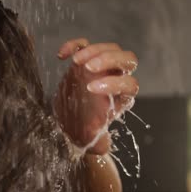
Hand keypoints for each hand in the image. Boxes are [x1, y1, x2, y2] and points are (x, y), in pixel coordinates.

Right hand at [54, 38, 138, 153]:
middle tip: (88, 67)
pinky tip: (62, 55)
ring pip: (110, 48)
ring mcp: (101, 67)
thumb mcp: (90, 140)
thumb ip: (98, 143)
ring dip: (94, 50)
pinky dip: (75, 45)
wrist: (70, 122)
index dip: (114, 84)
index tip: (91, 90)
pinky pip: (86, 44)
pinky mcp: (85, 60)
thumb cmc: (83, 131)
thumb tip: (101, 146)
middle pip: (127, 59)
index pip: (129, 84)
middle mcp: (115, 78)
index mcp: (121, 97)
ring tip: (76, 61)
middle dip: (109, 60)